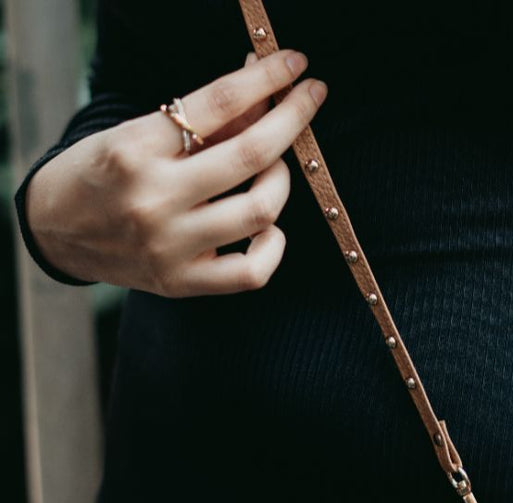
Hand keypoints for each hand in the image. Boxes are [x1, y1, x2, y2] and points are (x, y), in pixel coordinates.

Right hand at [24, 48, 326, 295]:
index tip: (295, 65)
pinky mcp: (183, 282)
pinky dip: (274, 245)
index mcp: (134, 148)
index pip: (216, 103)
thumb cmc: (104, 174)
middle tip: (309, 100)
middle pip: (249, 155)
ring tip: (274, 170)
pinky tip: (268, 227)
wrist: (57, 232)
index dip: (265, 79)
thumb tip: (266, 93)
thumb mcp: (138, 132)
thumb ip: (201, 120)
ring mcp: (170, 245)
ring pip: (261, 211)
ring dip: (281, 180)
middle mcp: (152, 198)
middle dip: (291, 121)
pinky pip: (253, 272)